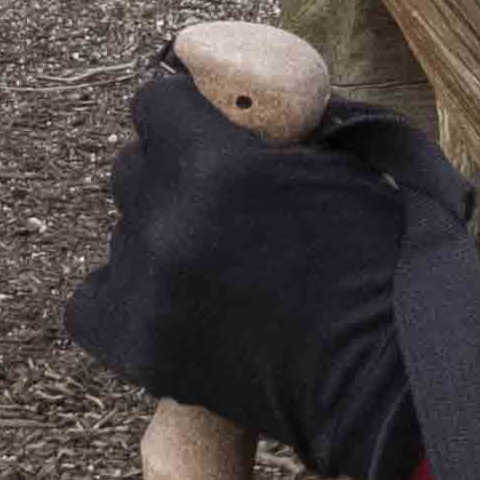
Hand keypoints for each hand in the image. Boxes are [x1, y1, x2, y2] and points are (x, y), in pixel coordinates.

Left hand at [62, 48, 441, 479]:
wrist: (387, 375)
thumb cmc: (383, 263)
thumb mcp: (336, 162)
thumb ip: (271, 133)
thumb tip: (228, 106)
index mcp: (216, 164)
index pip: (153, 103)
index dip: (180, 111)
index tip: (196, 121)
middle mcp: (168, 222)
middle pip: (132, 170)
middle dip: (171, 176)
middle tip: (216, 202)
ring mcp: (149, 289)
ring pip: (123, 235)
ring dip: (159, 239)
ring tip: (212, 265)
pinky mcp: (140, 348)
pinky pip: (91, 302)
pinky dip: (122, 297)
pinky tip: (165, 299)